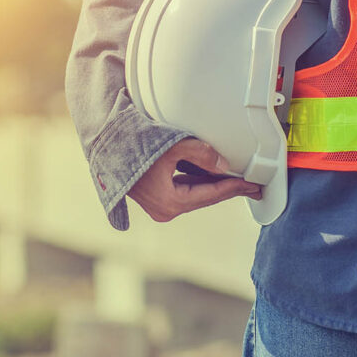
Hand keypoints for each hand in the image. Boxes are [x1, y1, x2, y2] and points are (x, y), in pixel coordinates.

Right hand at [127, 137, 261, 221]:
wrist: (105, 147)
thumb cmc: (133, 147)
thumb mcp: (171, 146)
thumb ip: (201, 153)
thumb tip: (222, 163)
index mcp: (170, 202)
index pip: (210, 195)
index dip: (233, 187)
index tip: (251, 185)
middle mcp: (165, 210)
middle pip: (204, 198)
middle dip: (227, 189)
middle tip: (251, 187)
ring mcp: (159, 206)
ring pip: (195, 195)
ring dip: (214, 186)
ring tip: (236, 181)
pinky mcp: (155, 197)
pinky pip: (184, 191)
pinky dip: (198, 183)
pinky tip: (211, 175)